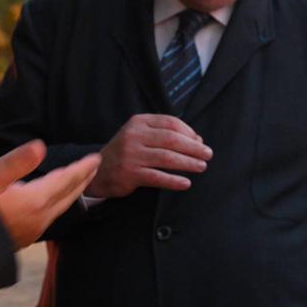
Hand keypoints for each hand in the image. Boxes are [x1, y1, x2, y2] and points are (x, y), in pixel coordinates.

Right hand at [0, 140, 99, 249]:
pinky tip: (53, 201)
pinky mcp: (22, 238)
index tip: (96, 157)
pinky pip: (50, 216)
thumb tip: (40, 146)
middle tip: (95, 166)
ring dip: (72, 192)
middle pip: (69, 195)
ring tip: (79, 180)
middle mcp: (39, 218)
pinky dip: (59, 203)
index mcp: (34, 201)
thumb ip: (15, 162)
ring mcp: (31, 231)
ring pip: (61, 207)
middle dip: (83, 179)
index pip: (67, 180)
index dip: (82, 167)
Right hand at [86, 114, 212, 197]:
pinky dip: (173, 180)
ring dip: (188, 163)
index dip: (189, 132)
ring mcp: (131, 155)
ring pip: (167, 158)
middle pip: (171, 140)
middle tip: (208, 154)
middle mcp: (134, 136)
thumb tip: (198, 140)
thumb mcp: (142, 136)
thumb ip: (166, 135)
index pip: (170, 123)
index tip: (200, 142)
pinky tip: (185, 183)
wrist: (98, 171)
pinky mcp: (129, 173)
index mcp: (139, 122)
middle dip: (193, 147)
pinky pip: (157, 177)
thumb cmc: (128, 152)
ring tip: (201, 167)